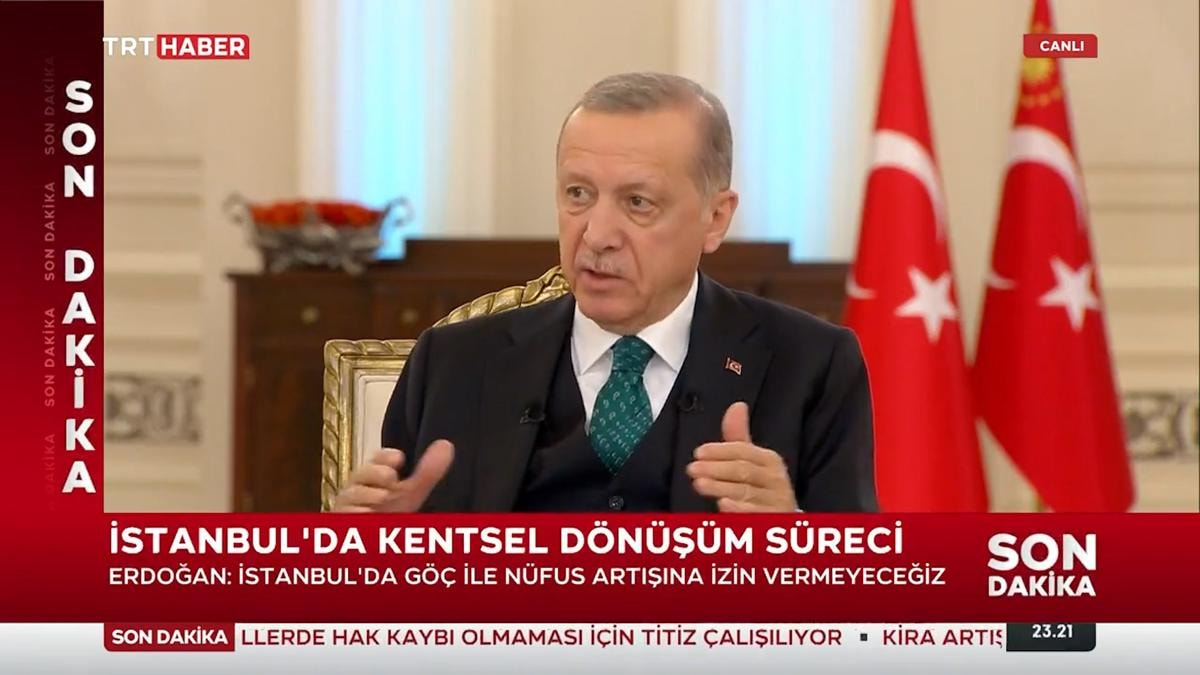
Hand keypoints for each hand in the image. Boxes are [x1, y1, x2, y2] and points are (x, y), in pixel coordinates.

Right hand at [332, 440, 453, 512]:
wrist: (375, 542)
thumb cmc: (391, 513)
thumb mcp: (411, 493)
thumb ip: (427, 472)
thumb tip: (446, 445)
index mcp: (373, 476)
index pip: (377, 459)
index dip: (385, 457)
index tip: (399, 458)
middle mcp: (357, 488)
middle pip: (361, 474)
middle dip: (375, 473)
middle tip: (392, 476)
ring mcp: (346, 506)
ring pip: (350, 497)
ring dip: (367, 495)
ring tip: (384, 496)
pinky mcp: (339, 524)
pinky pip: (342, 517)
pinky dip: (353, 515)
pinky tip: (366, 515)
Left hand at [686, 402, 797, 511]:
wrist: (782, 519)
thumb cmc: (760, 486)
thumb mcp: (751, 461)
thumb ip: (739, 437)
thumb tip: (737, 405)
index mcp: (770, 460)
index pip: (743, 451)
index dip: (720, 451)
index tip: (698, 452)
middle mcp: (776, 479)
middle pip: (743, 471)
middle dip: (716, 469)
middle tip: (692, 469)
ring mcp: (776, 501)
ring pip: (745, 492)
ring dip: (720, 487)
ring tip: (698, 484)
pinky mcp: (773, 520)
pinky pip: (754, 514)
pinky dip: (738, 509)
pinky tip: (722, 505)